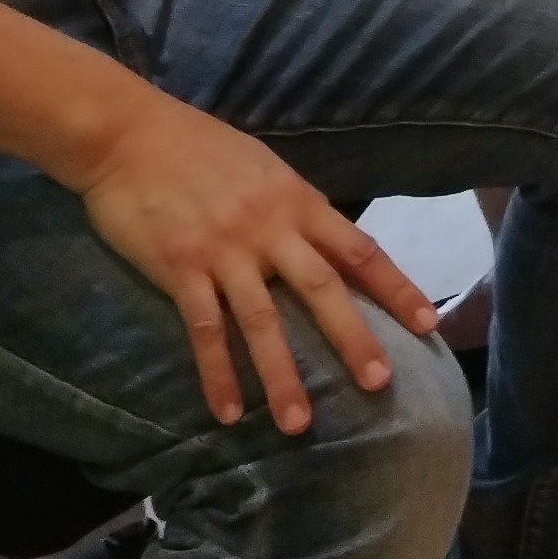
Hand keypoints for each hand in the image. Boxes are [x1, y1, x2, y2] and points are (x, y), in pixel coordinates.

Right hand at [71, 85, 438, 432]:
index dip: (395, 287)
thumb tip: (323, 245)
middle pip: (321, 289)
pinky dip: (217, 373)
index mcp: (296, 200)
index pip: (358, 249)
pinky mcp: (180, 267)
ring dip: (282, 376)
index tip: (428, 322)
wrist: (128, 133)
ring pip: (263, 321)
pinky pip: (204, 329)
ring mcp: (224, 249)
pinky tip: (227, 413)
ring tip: (298, 425)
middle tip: (379, 383)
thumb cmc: (197, 146)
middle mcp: (268, 227)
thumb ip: (292, 208)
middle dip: (353, 338)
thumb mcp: (262, 168)